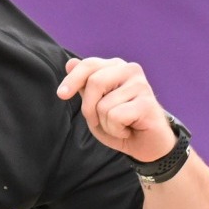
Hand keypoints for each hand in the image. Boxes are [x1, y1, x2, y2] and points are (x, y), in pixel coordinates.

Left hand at [56, 57, 175, 163]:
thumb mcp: (95, 106)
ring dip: (105, 123)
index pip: (89, 65)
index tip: (61, 95)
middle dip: (89, 108)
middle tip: (98, 121)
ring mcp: (140, 84)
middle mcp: (129, 70)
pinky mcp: (147, 102)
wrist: (146, 145)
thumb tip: (70, 62)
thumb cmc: (120, 124)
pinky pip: (115, 117)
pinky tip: (129, 129)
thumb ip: (84, 86)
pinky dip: (116, 130)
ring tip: (120, 125)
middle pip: (94, 82)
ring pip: (103, 104)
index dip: (72, 80)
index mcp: (115, 67)